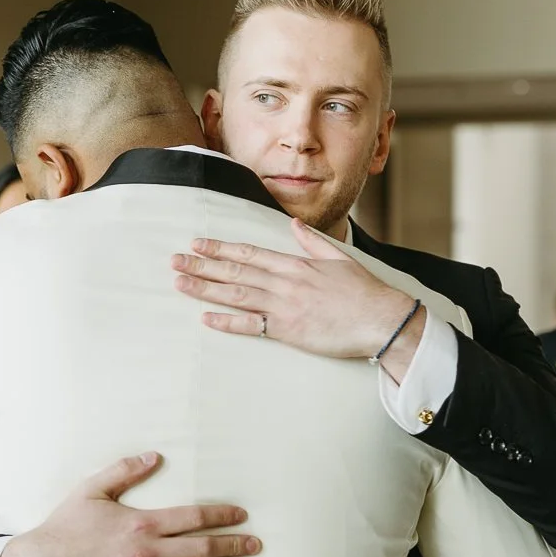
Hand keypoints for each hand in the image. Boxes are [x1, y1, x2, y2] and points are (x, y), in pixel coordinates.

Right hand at [0, 452, 257, 556]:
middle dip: (233, 545)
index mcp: (144, 523)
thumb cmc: (67, 526)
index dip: (222, 515)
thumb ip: (124, 471)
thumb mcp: (92, 489)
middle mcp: (150, 552)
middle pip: (203, 548)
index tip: (241, 515)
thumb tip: (154, 457)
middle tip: (256, 545)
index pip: (194, 517)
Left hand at [172, 219, 423, 378]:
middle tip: (174, 260)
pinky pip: (252, 325)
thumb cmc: (363, 292)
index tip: (198, 243)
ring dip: (205, 288)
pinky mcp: (288, 330)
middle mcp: (284, 282)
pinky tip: (206, 318)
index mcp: (294, 264)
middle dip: (202, 264)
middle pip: (235, 270)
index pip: (249, 252)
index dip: (220, 248)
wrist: (380, 319)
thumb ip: (312, 242)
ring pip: (237, 294)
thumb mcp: (338, 258)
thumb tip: (292, 226)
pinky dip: (228, 321)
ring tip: (180, 283)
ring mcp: (284, 306)